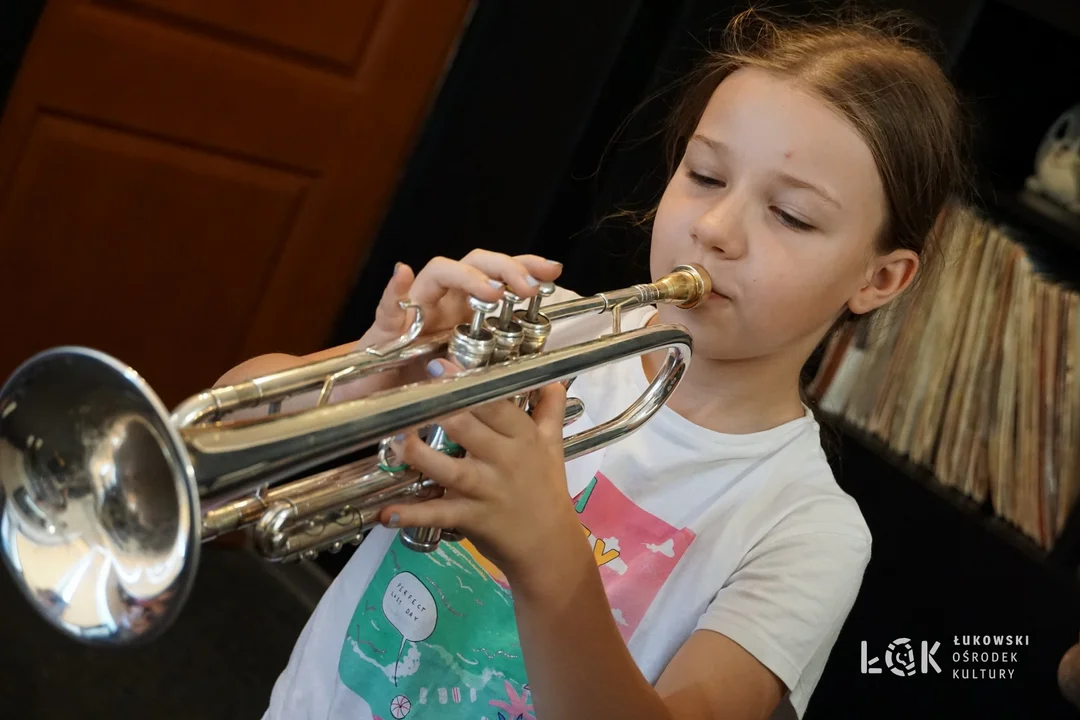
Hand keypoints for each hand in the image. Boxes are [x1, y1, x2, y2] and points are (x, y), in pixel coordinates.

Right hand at [345, 250, 562, 394]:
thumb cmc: (423, 383)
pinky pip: (388, 305)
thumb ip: (497, 360)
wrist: (378, 401)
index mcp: (467, 309)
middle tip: (527, 288)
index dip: (526, 266)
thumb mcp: (471, 374)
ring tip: (490, 291)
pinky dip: (395, 290)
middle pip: (474, 263)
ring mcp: (414, 309)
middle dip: (504, 269)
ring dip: (466, 276)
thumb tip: (540, 356)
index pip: (499, 275)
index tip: (553, 269)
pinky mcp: (384, 328)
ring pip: (438, 272)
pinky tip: (402, 275)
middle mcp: (444, 300)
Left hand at [378, 365, 581, 582]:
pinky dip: (413, 514)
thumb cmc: (547, 489)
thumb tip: (553, 380)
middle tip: (410, 393)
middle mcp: (505, 460)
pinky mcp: (472, 518)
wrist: (550, 546)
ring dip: (421, 456)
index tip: (441, 365)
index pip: (495, 404)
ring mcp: (487, 490)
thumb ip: (550, 411)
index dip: (468, 384)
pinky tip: (385, 513)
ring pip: (452, 470)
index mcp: (523, 437)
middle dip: (441, 410)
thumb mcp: (553, 446)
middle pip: (470, 429)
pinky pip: (439, 514)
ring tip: (395, 441)